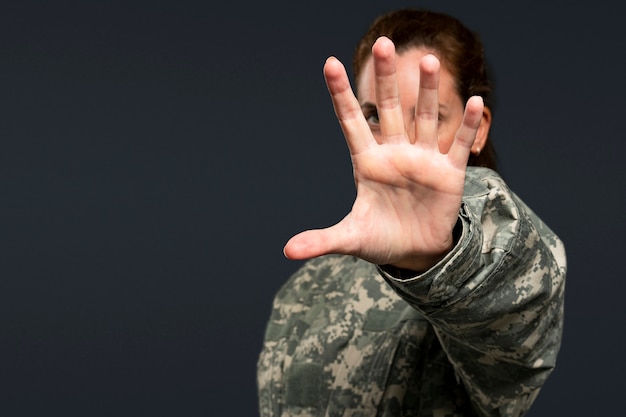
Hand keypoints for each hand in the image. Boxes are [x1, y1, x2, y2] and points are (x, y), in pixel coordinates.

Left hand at [284, 37, 483, 270]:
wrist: (415, 252)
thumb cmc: (380, 240)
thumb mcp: (350, 239)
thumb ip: (321, 240)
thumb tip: (287, 251)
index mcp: (367, 163)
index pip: (352, 121)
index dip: (341, 94)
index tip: (329, 63)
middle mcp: (394, 154)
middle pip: (390, 109)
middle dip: (387, 78)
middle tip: (383, 43)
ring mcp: (423, 160)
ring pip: (425, 119)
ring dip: (427, 92)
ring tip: (427, 60)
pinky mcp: (449, 173)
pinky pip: (460, 145)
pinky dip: (468, 125)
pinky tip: (475, 102)